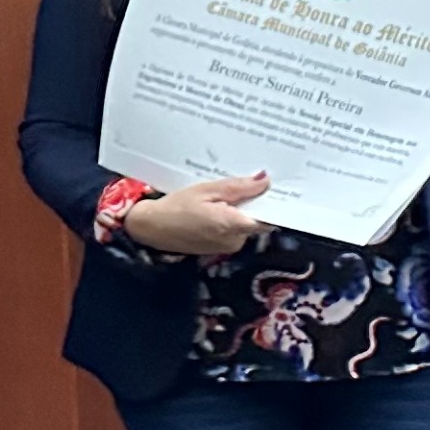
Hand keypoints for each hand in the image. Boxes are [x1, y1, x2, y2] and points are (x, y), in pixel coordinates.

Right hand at [119, 174, 271, 257]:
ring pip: (244, 224)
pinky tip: (214, 207)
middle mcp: (235, 240)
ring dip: (238, 210)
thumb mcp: (206, 190)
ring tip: (222, 194)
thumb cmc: (175, 206)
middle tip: (241, 183)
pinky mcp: (219, 248)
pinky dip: (228, 219)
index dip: (274, 204)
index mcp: (233, 225)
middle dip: (251, 203)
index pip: (268, 218)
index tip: (278, 188)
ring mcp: (227, 246)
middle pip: (256, 219)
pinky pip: (233, 230)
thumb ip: (238, 187)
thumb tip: (265, 181)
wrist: (150, 228)